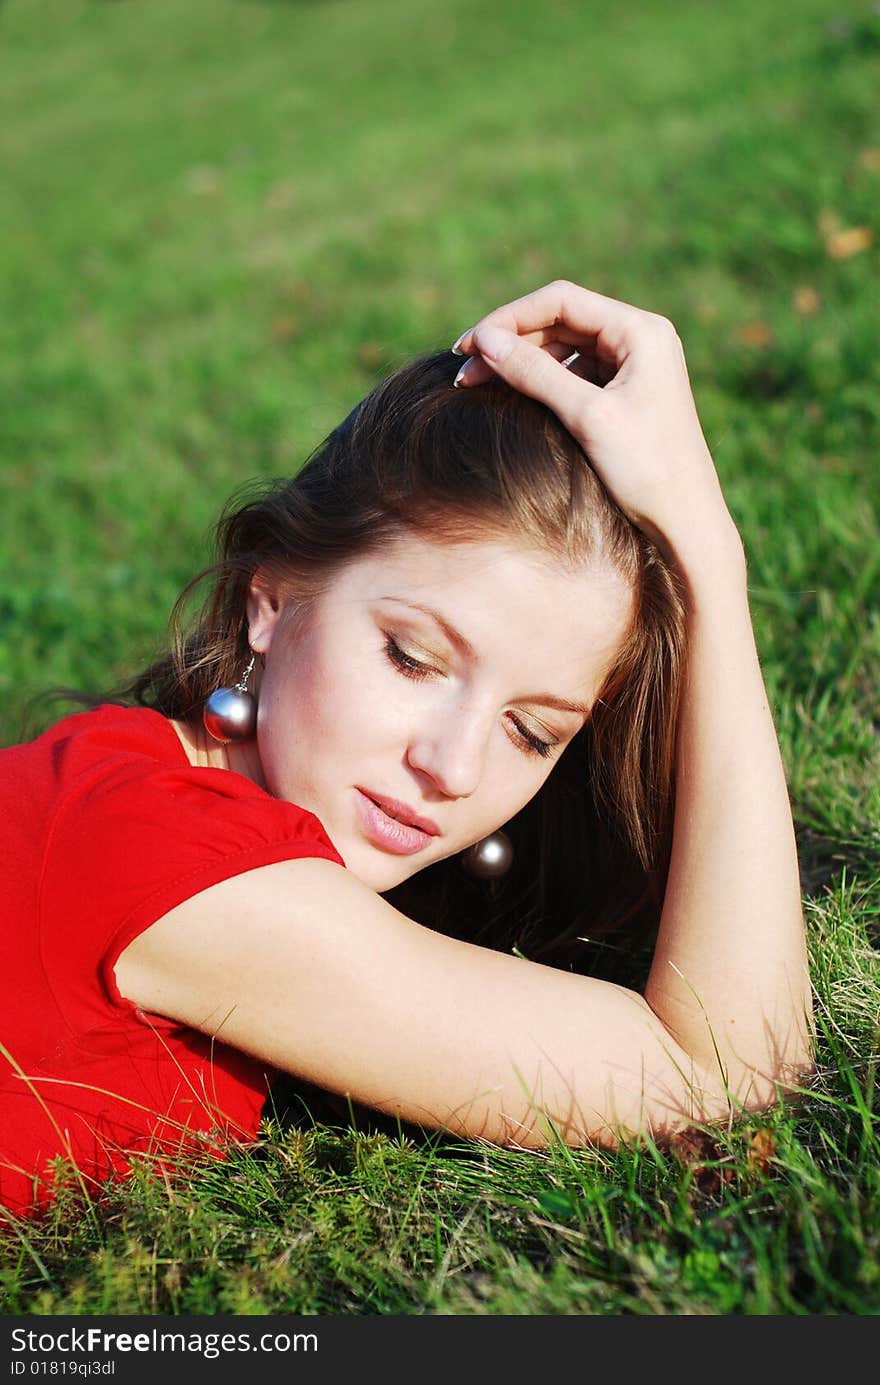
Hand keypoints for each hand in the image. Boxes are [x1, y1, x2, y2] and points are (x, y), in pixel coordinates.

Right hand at [452, 280, 741, 569]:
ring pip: (562, 348)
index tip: (468, 346)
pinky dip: (539, 381)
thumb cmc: (647, 472)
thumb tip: (485, 341)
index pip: (561, 301)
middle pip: (559, 321)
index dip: (509, 318)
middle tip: (464, 372)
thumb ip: (535, 374)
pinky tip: (512, 397)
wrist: (686, 524)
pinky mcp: (624, 395)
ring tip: (478, 384)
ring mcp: (633, 367)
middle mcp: (640, 340)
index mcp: (641, 332)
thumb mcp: (587, 418)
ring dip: (521, 362)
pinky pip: (573, 374)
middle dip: (510, 341)